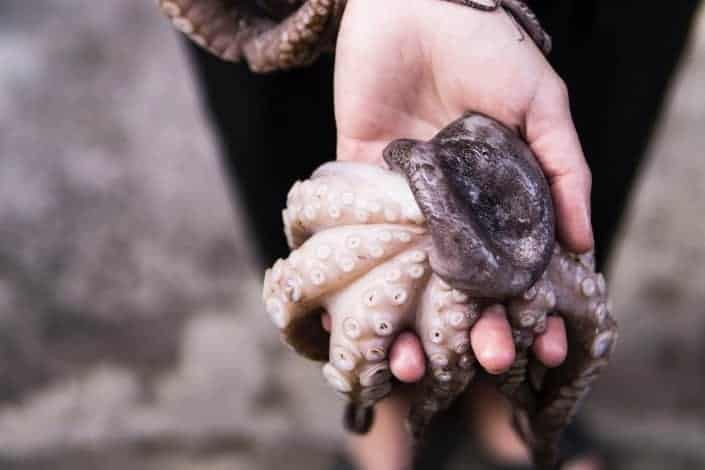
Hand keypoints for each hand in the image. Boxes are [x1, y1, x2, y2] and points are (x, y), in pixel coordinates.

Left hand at [331, 0, 590, 379]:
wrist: (412, 4)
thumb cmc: (486, 47)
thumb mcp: (541, 103)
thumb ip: (564, 167)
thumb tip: (584, 241)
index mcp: (502, 194)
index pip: (518, 264)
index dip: (530, 309)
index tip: (538, 351)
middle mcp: (455, 205)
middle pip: (464, 282)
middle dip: (474, 328)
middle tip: (484, 362)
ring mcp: (407, 198)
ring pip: (409, 273)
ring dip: (409, 323)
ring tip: (411, 363)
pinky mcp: (360, 179)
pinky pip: (356, 234)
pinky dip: (352, 277)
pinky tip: (350, 325)